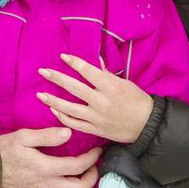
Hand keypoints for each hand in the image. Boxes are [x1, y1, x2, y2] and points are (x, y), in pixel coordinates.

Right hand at [0, 127, 100, 187]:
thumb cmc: (4, 151)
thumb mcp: (24, 136)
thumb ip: (48, 136)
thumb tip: (69, 133)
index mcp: (45, 168)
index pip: (78, 166)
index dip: (91, 159)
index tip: (96, 151)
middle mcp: (46, 187)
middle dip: (92, 178)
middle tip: (92, 167)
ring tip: (82, 176)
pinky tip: (65, 185)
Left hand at [37, 54, 154, 143]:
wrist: (148, 126)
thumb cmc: (138, 101)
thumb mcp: (125, 83)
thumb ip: (107, 74)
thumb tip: (94, 60)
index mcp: (111, 87)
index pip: (88, 72)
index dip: (74, 63)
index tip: (62, 56)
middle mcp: (102, 102)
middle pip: (74, 88)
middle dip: (56, 78)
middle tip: (43, 71)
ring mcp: (97, 118)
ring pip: (70, 109)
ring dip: (53, 101)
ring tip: (40, 94)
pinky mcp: (96, 130)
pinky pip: (74, 124)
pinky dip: (62, 117)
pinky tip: (53, 110)